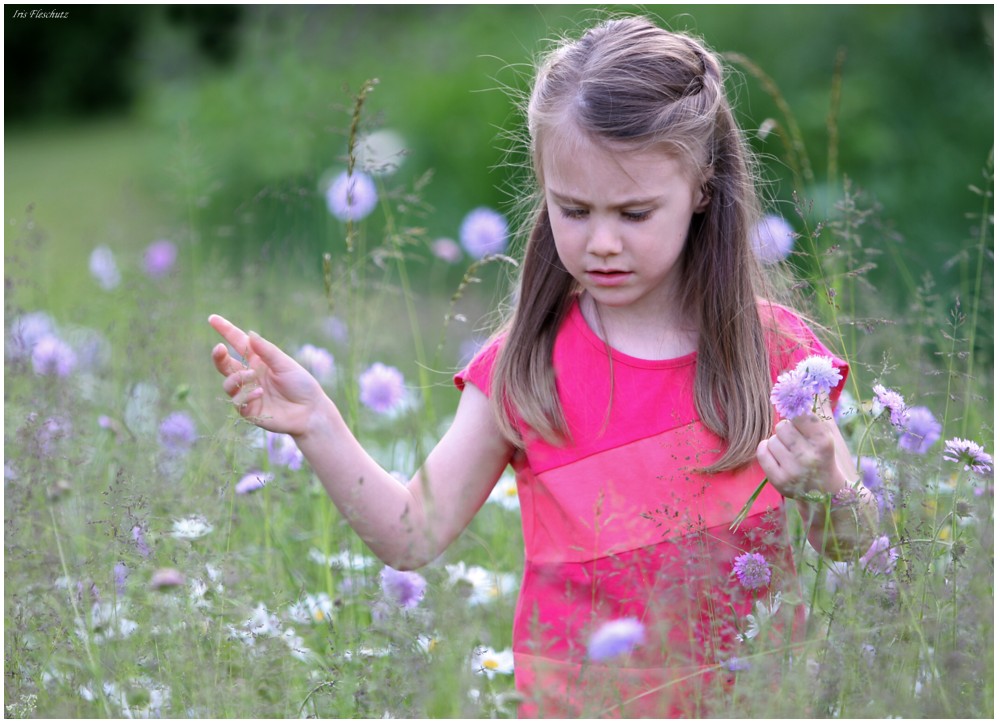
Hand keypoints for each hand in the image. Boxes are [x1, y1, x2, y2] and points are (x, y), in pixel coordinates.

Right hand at [209, 314, 324, 436]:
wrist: (311, 411)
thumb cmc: (301, 385)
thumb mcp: (285, 364)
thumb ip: (267, 351)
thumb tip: (250, 333)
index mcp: (259, 360)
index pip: (238, 343)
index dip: (225, 330)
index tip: (212, 319)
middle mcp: (250, 375)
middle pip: (225, 364)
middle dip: (218, 356)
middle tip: (219, 349)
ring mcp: (247, 393)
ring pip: (228, 383)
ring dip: (237, 378)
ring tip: (252, 376)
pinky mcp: (249, 410)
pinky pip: (237, 402)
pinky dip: (246, 396)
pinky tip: (260, 393)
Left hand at [756, 412, 839, 499]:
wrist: (826, 493)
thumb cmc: (823, 456)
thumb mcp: (828, 434)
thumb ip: (818, 408)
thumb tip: (809, 378)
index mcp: (823, 442)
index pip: (800, 415)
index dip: (797, 416)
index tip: (798, 420)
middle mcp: (808, 457)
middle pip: (782, 426)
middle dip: (787, 430)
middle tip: (796, 441)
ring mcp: (793, 471)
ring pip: (772, 439)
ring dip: (778, 442)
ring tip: (790, 452)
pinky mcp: (779, 481)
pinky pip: (762, 452)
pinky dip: (767, 450)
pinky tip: (779, 456)